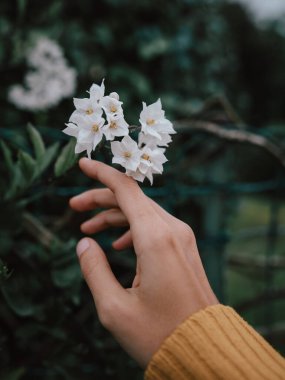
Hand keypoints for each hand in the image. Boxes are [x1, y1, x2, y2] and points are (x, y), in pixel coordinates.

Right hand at [70, 158, 217, 367]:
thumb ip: (93, 269)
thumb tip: (84, 243)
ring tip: (88, 229)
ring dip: (115, 215)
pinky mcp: (185, 248)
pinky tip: (117, 244)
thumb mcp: (114, 308)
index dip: (101, 173)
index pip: (125, 190)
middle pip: (132, 199)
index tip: (81, 163)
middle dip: (101, 199)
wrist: (204, 350)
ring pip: (143, 212)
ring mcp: (182, 238)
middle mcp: (173, 230)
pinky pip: (155, 227)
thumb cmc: (159, 334)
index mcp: (156, 239)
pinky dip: (133, 229)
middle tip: (74, 208)